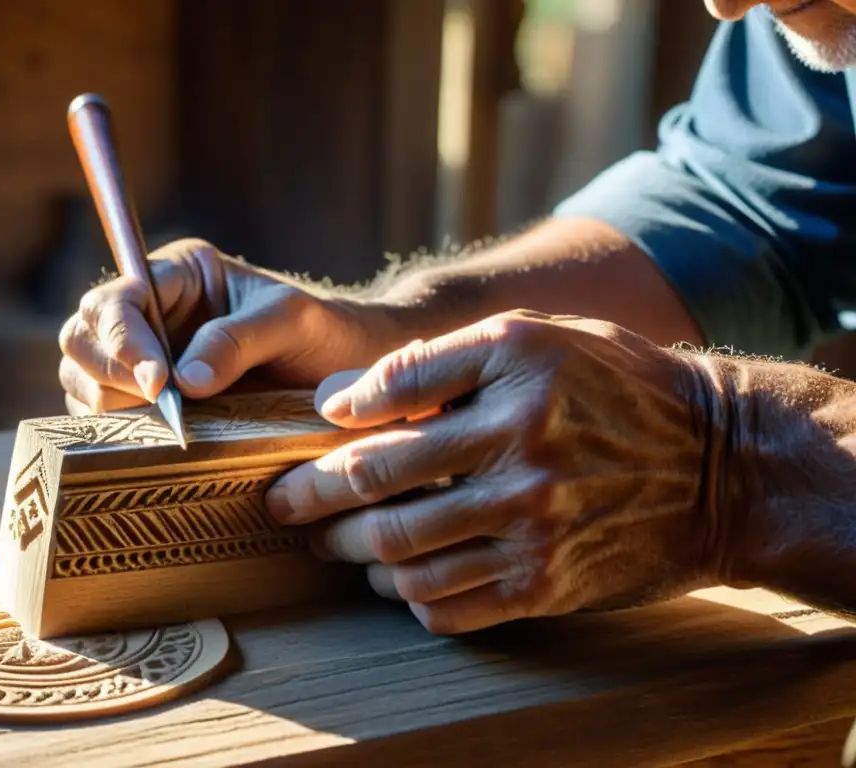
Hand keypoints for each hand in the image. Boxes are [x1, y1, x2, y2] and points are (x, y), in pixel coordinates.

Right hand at [58, 238, 395, 413]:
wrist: (347, 370)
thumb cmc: (324, 332)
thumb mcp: (292, 322)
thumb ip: (238, 340)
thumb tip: (183, 380)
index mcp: (177, 276)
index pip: (116, 299)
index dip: (122, 340)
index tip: (160, 383)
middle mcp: (151, 314)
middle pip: (81, 338)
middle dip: (109, 374)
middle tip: (161, 405)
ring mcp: (146, 361)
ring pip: (84, 380)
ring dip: (110, 406)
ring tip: (167, 424)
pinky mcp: (151, 404)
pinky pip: (107, 418)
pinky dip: (120, 432)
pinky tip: (160, 441)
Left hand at [265, 310, 724, 633]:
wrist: (717, 465)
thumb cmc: (616, 385)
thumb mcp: (537, 337)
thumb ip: (436, 361)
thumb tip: (340, 397)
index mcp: (514, 383)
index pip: (386, 406)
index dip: (329, 427)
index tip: (302, 442)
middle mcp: (521, 457)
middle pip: (378, 491)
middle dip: (313, 500)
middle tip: (285, 505)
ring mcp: (534, 530)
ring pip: (404, 557)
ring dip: (354, 553)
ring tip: (336, 544)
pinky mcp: (547, 586)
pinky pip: (449, 607)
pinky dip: (408, 596)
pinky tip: (400, 579)